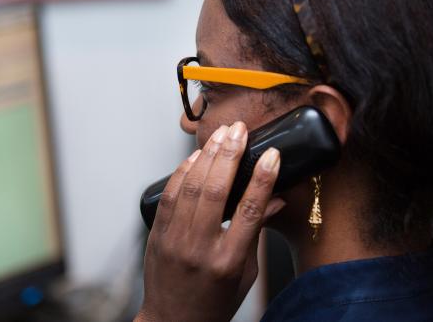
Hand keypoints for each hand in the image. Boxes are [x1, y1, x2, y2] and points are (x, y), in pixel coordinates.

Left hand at [136, 122, 285, 321]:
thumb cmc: (214, 302)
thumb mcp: (245, 275)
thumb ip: (256, 234)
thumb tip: (275, 199)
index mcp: (227, 262)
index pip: (248, 212)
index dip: (262, 179)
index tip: (271, 154)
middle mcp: (199, 248)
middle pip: (215, 192)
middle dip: (229, 155)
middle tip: (240, 130)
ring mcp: (174, 240)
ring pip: (189, 188)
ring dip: (206, 156)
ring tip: (221, 134)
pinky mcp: (157, 234)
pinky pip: (170, 195)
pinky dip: (182, 173)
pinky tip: (196, 157)